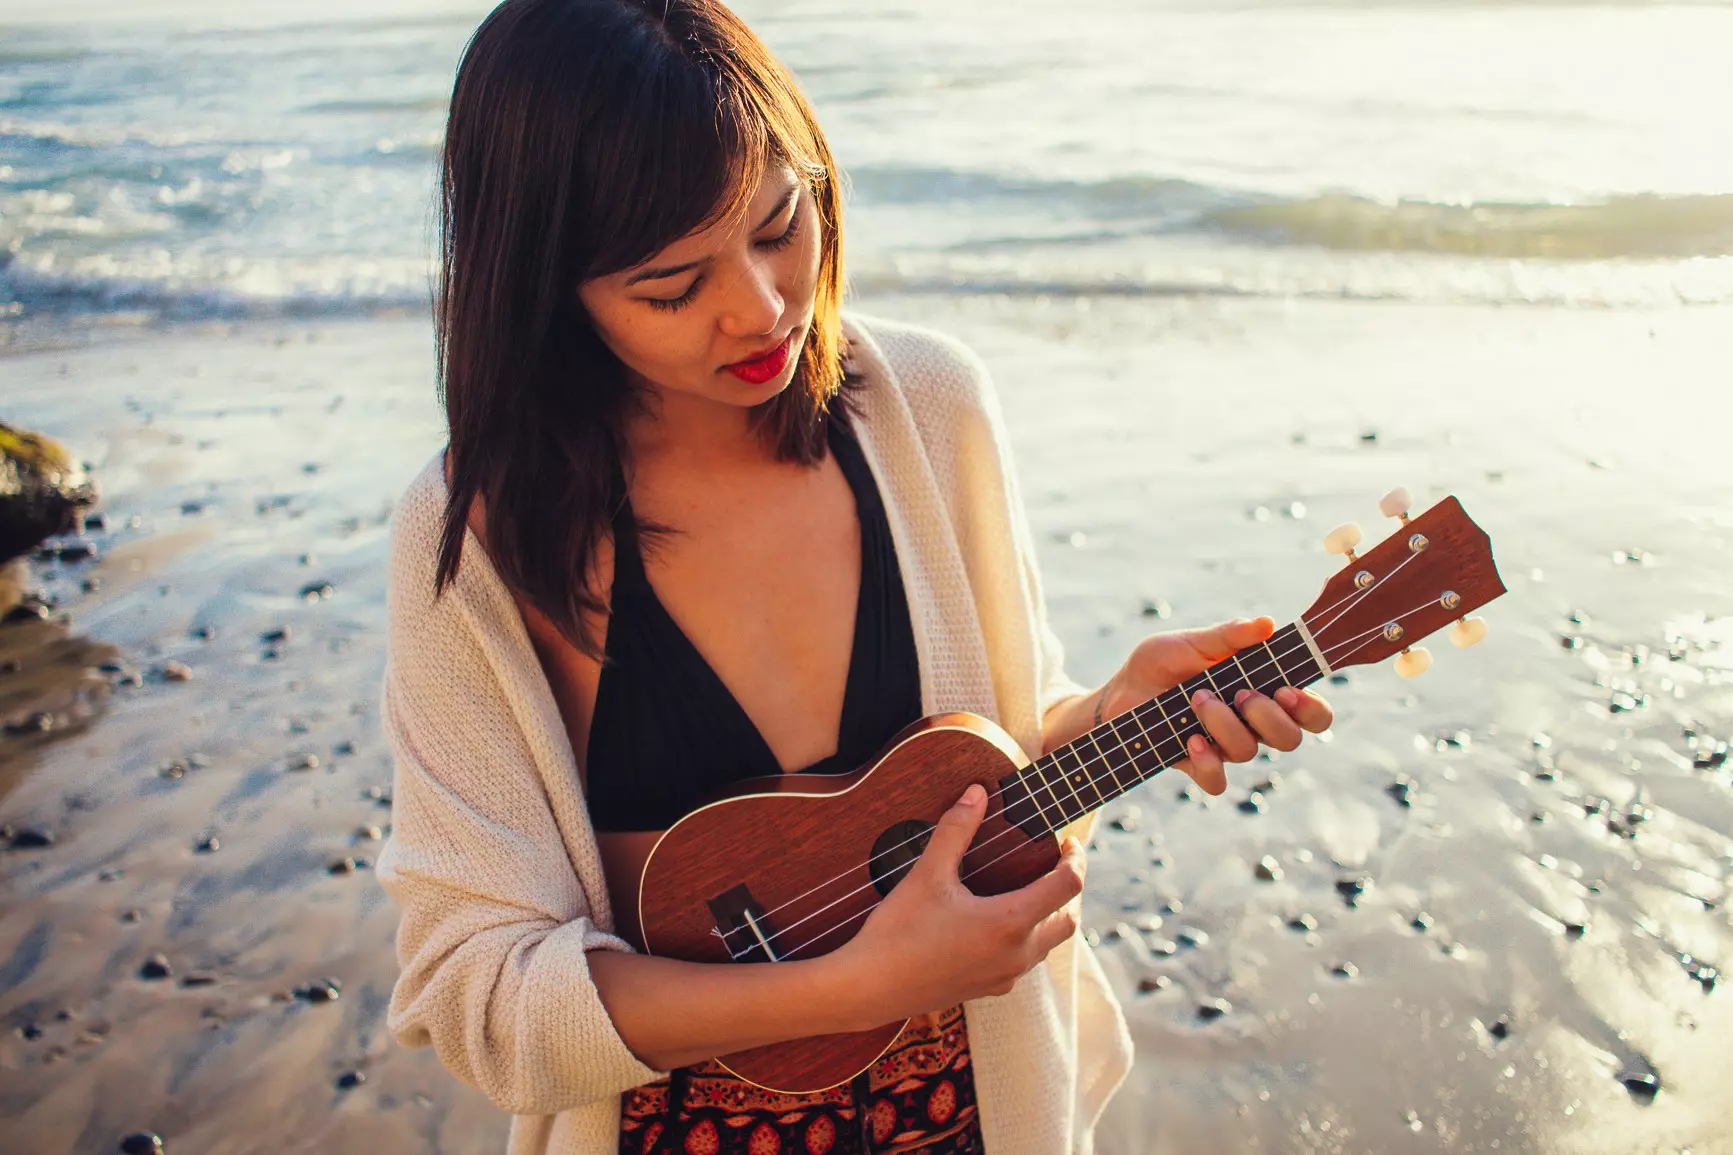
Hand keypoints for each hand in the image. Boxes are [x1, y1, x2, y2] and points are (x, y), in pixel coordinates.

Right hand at [838, 784, 1084, 1026]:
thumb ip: (956, 830)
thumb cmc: (898, 932)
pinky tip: (997, 923)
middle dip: (1068, 891)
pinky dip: (1025, 939)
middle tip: (1055, 863)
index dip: (1075, 859)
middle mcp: (1016, 954)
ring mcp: (1004, 977)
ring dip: (1048, 916)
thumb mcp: (927, 875)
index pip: (1067, 886)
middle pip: (1067, 921)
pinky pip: (1022, 962)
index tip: (1068, 841)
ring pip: (1046, 945)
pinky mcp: (988, 990)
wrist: (870, 989)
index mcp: (1010, 922)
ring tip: (1028, 888)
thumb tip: (977, 793)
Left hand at [1102, 617, 1332, 794]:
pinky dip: (1208, 763)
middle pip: (1290, 738)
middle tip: (1241, 694)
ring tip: (1197, 700)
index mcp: (1261, 690)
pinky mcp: (1196, 764)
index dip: (1311, 709)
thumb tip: (1267, 624)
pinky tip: (1190, 740)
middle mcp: (1250, 722)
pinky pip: (1217, 782)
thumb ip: (1228, 636)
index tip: (1286, 690)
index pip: (1310, 712)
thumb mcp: (1192, 642)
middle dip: (1269, 717)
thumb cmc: (1161, 664)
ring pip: (1249, 752)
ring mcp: (1224, 746)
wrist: (1118, 692)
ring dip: (1225, 724)